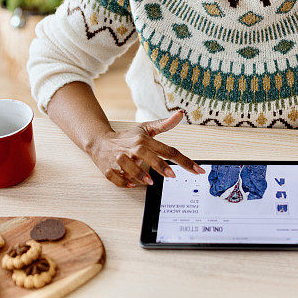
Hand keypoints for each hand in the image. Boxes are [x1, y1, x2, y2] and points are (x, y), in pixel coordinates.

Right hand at [88, 111, 204, 187]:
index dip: (184, 160)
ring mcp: (119, 158)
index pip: (168, 150)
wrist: (100, 141)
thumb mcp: (146, 129)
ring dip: (139, 175)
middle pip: (148, 156)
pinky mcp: (108, 168)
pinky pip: (116, 177)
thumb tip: (181, 114)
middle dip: (159, 165)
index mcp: (144, 140)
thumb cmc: (127, 137)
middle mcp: (133, 148)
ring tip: (149, 182)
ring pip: (130, 167)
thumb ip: (165, 124)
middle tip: (171, 175)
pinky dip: (123, 182)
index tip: (197, 170)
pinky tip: (131, 184)